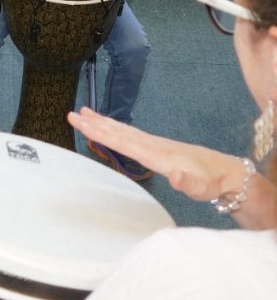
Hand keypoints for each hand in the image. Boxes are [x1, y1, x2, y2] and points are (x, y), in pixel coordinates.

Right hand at [67, 106, 249, 200]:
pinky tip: (108, 126)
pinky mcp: (155, 146)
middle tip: (72, 114)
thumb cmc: (210, 182)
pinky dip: (114, 127)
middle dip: (94, 123)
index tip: (83, 123)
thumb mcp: (201, 186)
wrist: (226, 172)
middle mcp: (152, 144)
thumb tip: (176, 175)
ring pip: (122, 130)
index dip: (101, 133)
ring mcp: (153, 144)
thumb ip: (187, 181)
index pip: (123, 141)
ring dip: (102, 122)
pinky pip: (128, 134)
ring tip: (83, 112)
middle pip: (118, 131)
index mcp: (156, 154)